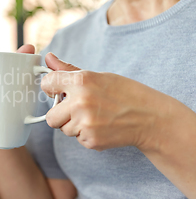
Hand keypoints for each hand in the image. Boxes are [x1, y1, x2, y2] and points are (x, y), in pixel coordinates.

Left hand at [42, 52, 173, 151]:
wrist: (150, 118)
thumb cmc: (125, 93)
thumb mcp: (98, 76)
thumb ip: (69, 70)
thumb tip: (48, 58)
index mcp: (81, 81)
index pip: (47, 83)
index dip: (51, 88)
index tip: (58, 90)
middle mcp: (80, 102)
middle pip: (50, 117)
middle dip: (60, 115)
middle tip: (78, 110)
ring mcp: (85, 123)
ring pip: (63, 129)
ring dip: (74, 125)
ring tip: (95, 117)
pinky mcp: (91, 140)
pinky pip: (77, 138)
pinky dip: (86, 135)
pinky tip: (101, 126)